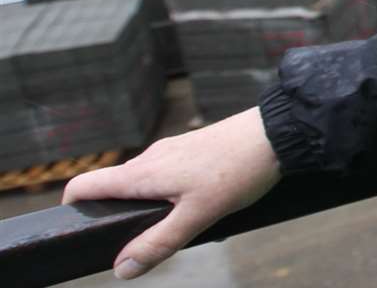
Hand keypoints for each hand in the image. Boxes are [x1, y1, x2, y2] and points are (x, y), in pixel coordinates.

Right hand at [63, 107, 281, 279]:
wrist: (278, 134)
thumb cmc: (239, 171)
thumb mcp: (198, 216)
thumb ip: (159, 243)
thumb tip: (121, 269)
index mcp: (141, 173)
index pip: (84, 185)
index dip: (72, 208)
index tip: (81, 231)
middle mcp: (151, 158)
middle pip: (114, 188)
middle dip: (117, 216)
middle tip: (138, 244)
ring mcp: (172, 151)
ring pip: (144, 183)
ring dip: (149, 207)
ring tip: (177, 228)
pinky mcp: (193, 150)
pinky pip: (168, 176)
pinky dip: (171, 195)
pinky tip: (200, 208)